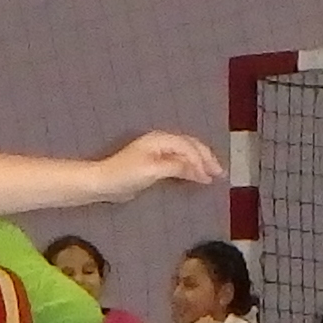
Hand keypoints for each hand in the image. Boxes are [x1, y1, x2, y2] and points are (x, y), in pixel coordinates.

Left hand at [93, 131, 223, 198]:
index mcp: (160, 139)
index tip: (210, 177)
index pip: (188, 147)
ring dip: (200, 162)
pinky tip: (196, 175)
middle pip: (190, 146)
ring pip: (186, 153)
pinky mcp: (154, 163)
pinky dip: (190, 167)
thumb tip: (197, 169)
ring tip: (213, 174)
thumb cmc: (125, 174)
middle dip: (206, 158)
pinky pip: (179, 161)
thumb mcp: (153, 170)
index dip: (201, 161)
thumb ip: (176, 167)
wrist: (102, 182)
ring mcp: (157, 152)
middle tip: (220, 173)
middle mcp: (161, 142)